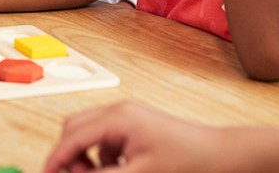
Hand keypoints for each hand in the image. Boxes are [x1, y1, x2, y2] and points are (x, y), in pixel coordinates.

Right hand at [43, 102, 223, 172]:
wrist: (222, 156)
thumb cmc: (188, 162)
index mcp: (118, 118)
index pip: (73, 136)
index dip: (56, 159)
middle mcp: (119, 111)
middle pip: (75, 128)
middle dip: (69, 155)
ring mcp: (127, 117)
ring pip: (88, 134)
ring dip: (86, 158)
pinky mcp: (135, 127)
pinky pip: (105, 140)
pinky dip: (102, 158)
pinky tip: (117, 172)